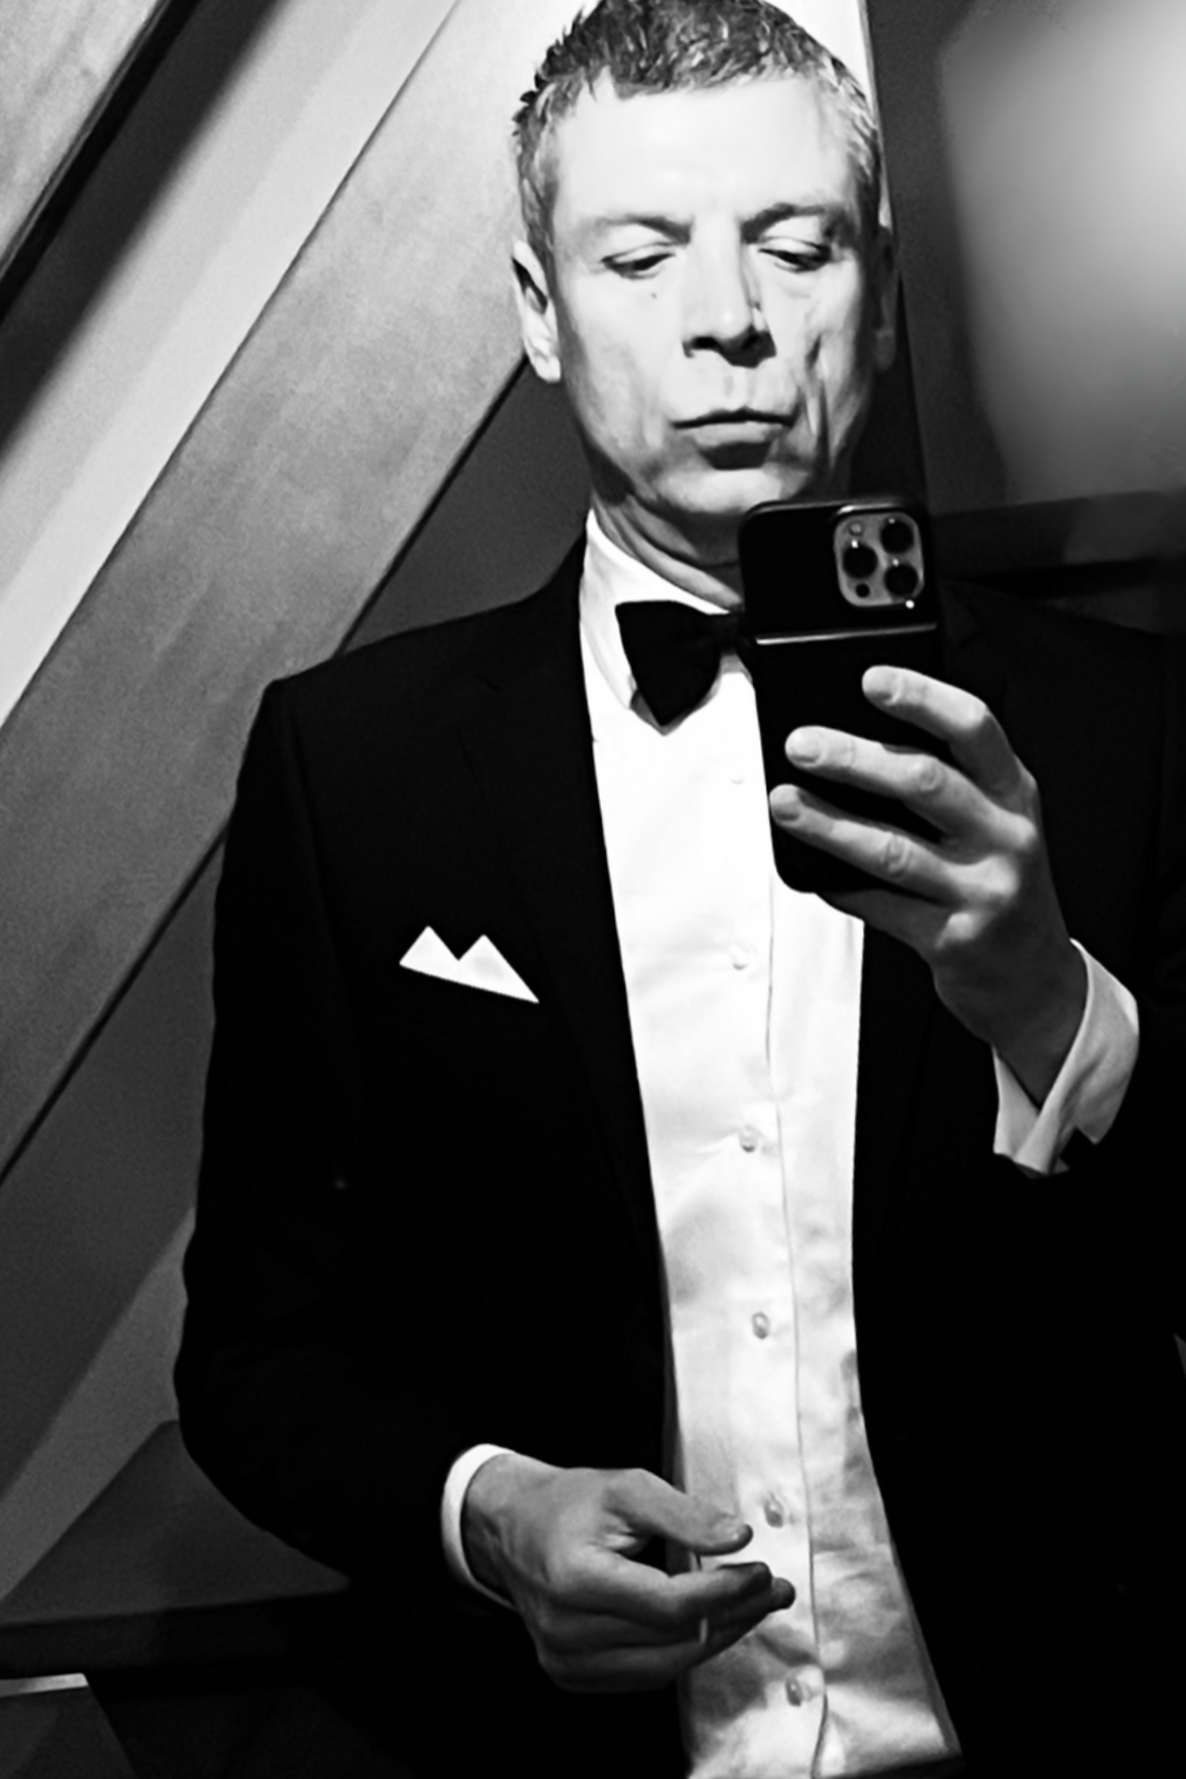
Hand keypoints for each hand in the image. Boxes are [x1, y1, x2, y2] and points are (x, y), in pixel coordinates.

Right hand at [462, 1455, 793, 1692]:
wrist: (513, 1528)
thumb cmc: (571, 1504)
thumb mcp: (626, 1488)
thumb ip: (684, 1514)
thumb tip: (738, 1538)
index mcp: (574, 1577)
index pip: (668, 1604)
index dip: (723, 1592)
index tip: (760, 1571)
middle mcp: (566, 1629)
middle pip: (673, 1638)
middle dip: (734, 1615)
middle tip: (772, 1590)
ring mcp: (566, 1660)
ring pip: (666, 1664)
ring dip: (718, 1637)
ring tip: (752, 1607)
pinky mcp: (573, 1675)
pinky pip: (645, 1674)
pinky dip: (684, 1651)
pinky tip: (710, 1625)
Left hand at [770, 664, 1086, 1102]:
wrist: (1035, 980)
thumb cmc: (1002, 887)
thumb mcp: (999, 824)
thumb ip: (952, 785)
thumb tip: (855, 746)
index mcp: (1016, 794)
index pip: (975, 729)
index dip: (923, 699)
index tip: (872, 680)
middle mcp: (1006, 837)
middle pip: (925, 783)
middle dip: (854, 758)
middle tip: (802, 744)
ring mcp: (983, 891)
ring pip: (894, 849)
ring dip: (830, 824)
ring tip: (785, 803)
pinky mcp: (954, 940)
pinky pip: (882, 906)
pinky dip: (841, 886)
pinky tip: (813, 873)